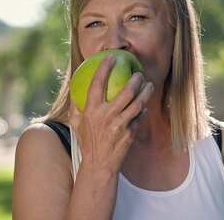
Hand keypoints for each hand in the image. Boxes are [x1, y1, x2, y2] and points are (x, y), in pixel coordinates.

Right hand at [69, 55, 153, 175]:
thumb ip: (76, 106)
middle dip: (136, 79)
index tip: (111, 57)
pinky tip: (145, 104)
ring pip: (138, 103)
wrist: (99, 165)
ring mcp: (119, 125)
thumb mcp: (77, 123)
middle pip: (126, 92)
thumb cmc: (87, 142)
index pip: (97, 84)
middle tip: (139, 73)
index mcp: (91, 111)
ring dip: (146, 92)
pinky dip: (144, 109)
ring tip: (149, 84)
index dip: (104, 68)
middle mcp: (106, 116)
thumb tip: (74, 87)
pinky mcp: (130, 134)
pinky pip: (140, 117)